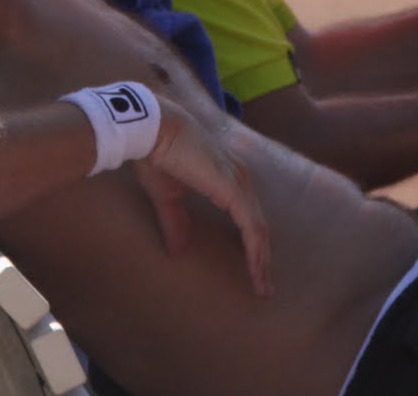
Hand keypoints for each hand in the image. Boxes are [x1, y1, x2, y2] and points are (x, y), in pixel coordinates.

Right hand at [132, 99, 273, 296]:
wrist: (153, 129)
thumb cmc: (158, 154)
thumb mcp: (167, 195)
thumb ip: (177, 221)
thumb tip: (178, 250)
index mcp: (227, 176)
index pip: (248, 217)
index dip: (252, 244)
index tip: (253, 271)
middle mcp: (240, 178)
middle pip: (259, 225)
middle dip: (262, 258)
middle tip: (264, 287)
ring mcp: (239, 183)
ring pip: (259, 229)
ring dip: (262, 260)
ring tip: (263, 287)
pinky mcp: (233, 190)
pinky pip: (251, 227)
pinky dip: (256, 252)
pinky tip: (256, 271)